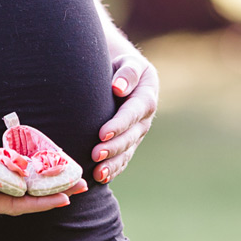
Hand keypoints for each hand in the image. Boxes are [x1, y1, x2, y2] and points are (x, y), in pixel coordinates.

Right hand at [0, 140, 87, 216]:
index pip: (14, 206)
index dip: (41, 203)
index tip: (67, 196)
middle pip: (20, 202)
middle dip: (49, 194)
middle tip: (79, 183)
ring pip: (13, 192)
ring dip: (37, 186)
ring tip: (61, 175)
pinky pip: (1, 180)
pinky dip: (19, 176)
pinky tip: (29, 167)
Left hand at [91, 54, 158, 184]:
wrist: (127, 77)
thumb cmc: (124, 67)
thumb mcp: (129, 63)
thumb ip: (127, 73)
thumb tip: (118, 87)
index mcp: (145, 98)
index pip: (132, 113)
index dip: (118, 125)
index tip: (102, 133)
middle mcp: (144, 120)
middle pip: (130, 137)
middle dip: (113, 148)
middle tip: (95, 155)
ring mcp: (137, 134)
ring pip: (127, 152)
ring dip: (113, 164)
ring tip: (97, 174)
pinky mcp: (130, 143)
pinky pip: (124, 158)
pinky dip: (114, 169)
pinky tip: (101, 178)